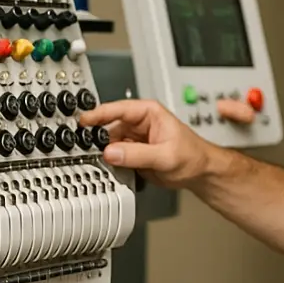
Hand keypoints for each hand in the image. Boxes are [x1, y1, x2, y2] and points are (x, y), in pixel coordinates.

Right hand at [78, 99, 220, 188]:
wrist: (200, 173)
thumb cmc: (193, 156)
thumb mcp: (165, 155)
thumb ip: (138, 154)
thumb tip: (112, 152)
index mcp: (149, 113)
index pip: (118, 109)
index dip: (99, 114)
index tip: (83, 121)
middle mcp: (139, 124)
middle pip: (109, 127)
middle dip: (99, 138)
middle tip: (87, 149)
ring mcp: (134, 139)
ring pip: (110, 143)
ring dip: (105, 153)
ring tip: (101, 162)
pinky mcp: (133, 154)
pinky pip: (115, 157)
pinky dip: (111, 163)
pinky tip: (111, 169)